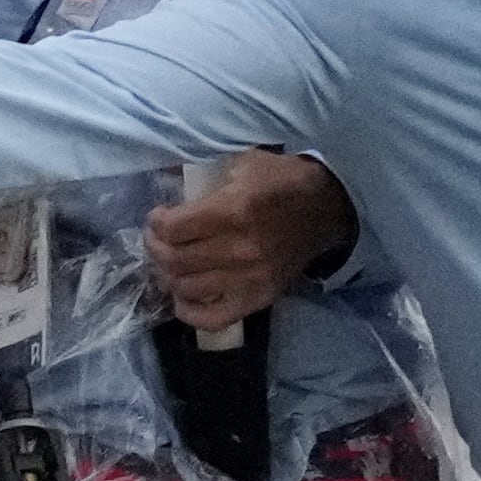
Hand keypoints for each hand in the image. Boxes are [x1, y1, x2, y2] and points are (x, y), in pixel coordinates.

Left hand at [143, 153, 356, 327]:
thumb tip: (163, 179)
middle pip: (175, 261)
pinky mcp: (261, 298)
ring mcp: (251, 278)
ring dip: (168, 276)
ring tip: (169, 263)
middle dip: (155, 249)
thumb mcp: (242, 161)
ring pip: (187, 288)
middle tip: (157, 240)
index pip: (173, 229)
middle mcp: (240, 249)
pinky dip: (190, 312)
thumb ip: (204, 172)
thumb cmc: (280, 180)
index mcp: (234, 210)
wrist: (325, 208)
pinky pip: (214, 318)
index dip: (156, 223)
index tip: (158, 217)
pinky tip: (182, 297)